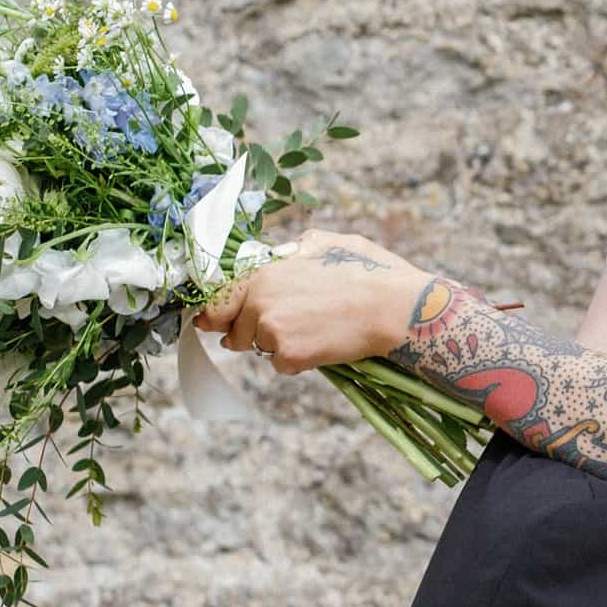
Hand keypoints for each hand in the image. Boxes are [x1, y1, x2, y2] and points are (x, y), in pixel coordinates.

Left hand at [193, 229, 431, 374]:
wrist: (394, 307)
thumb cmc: (369, 272)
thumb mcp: (326, 243)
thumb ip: (292, 250)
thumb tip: (281, 254)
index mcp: (264, 272)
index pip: (218, 299)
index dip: (215, 314)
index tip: (212, 323)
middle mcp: (260, 301)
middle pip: (235, 331)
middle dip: (252, 333)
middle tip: (285, 329)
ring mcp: (272, 330)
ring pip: (260, 347)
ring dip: (281, 345)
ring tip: (316, 330)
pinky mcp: (289, 355)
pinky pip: (282, 364)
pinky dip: (299, 360)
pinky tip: (324, 344)